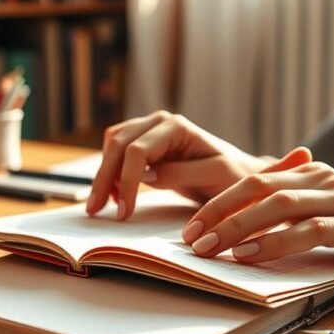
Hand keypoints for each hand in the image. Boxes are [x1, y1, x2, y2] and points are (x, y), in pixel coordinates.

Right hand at [86, 111, 310, 219]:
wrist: (239, 174)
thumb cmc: (233, 176)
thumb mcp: (214, 176)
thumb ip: (180, 173)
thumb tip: (146, 176)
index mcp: (176, 127)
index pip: (137, 151)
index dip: (126, 181)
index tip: (124, 212)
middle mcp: (159, 121)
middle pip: (117, 144)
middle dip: (104, 178)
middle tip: (94, 210)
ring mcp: (150, 129)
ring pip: (111, 144)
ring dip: (103, 174)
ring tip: (103, 205)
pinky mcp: (145, 143)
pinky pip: (116, 151)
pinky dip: (110, 172)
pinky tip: (116, 196)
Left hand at [181, 162, 333, 266]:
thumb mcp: (310, 205)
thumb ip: (276, 207)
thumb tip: (221, 222)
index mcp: (305, 172)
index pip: (252, 182)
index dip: (217, 204)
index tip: (190, 227)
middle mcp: (323, 179)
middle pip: (262, 191)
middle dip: (222, 216)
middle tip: (195, 241)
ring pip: (284, 208)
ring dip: (244, 228)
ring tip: (216, 248)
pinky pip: (312, 231)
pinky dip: (278, 241)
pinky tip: (253, 253)